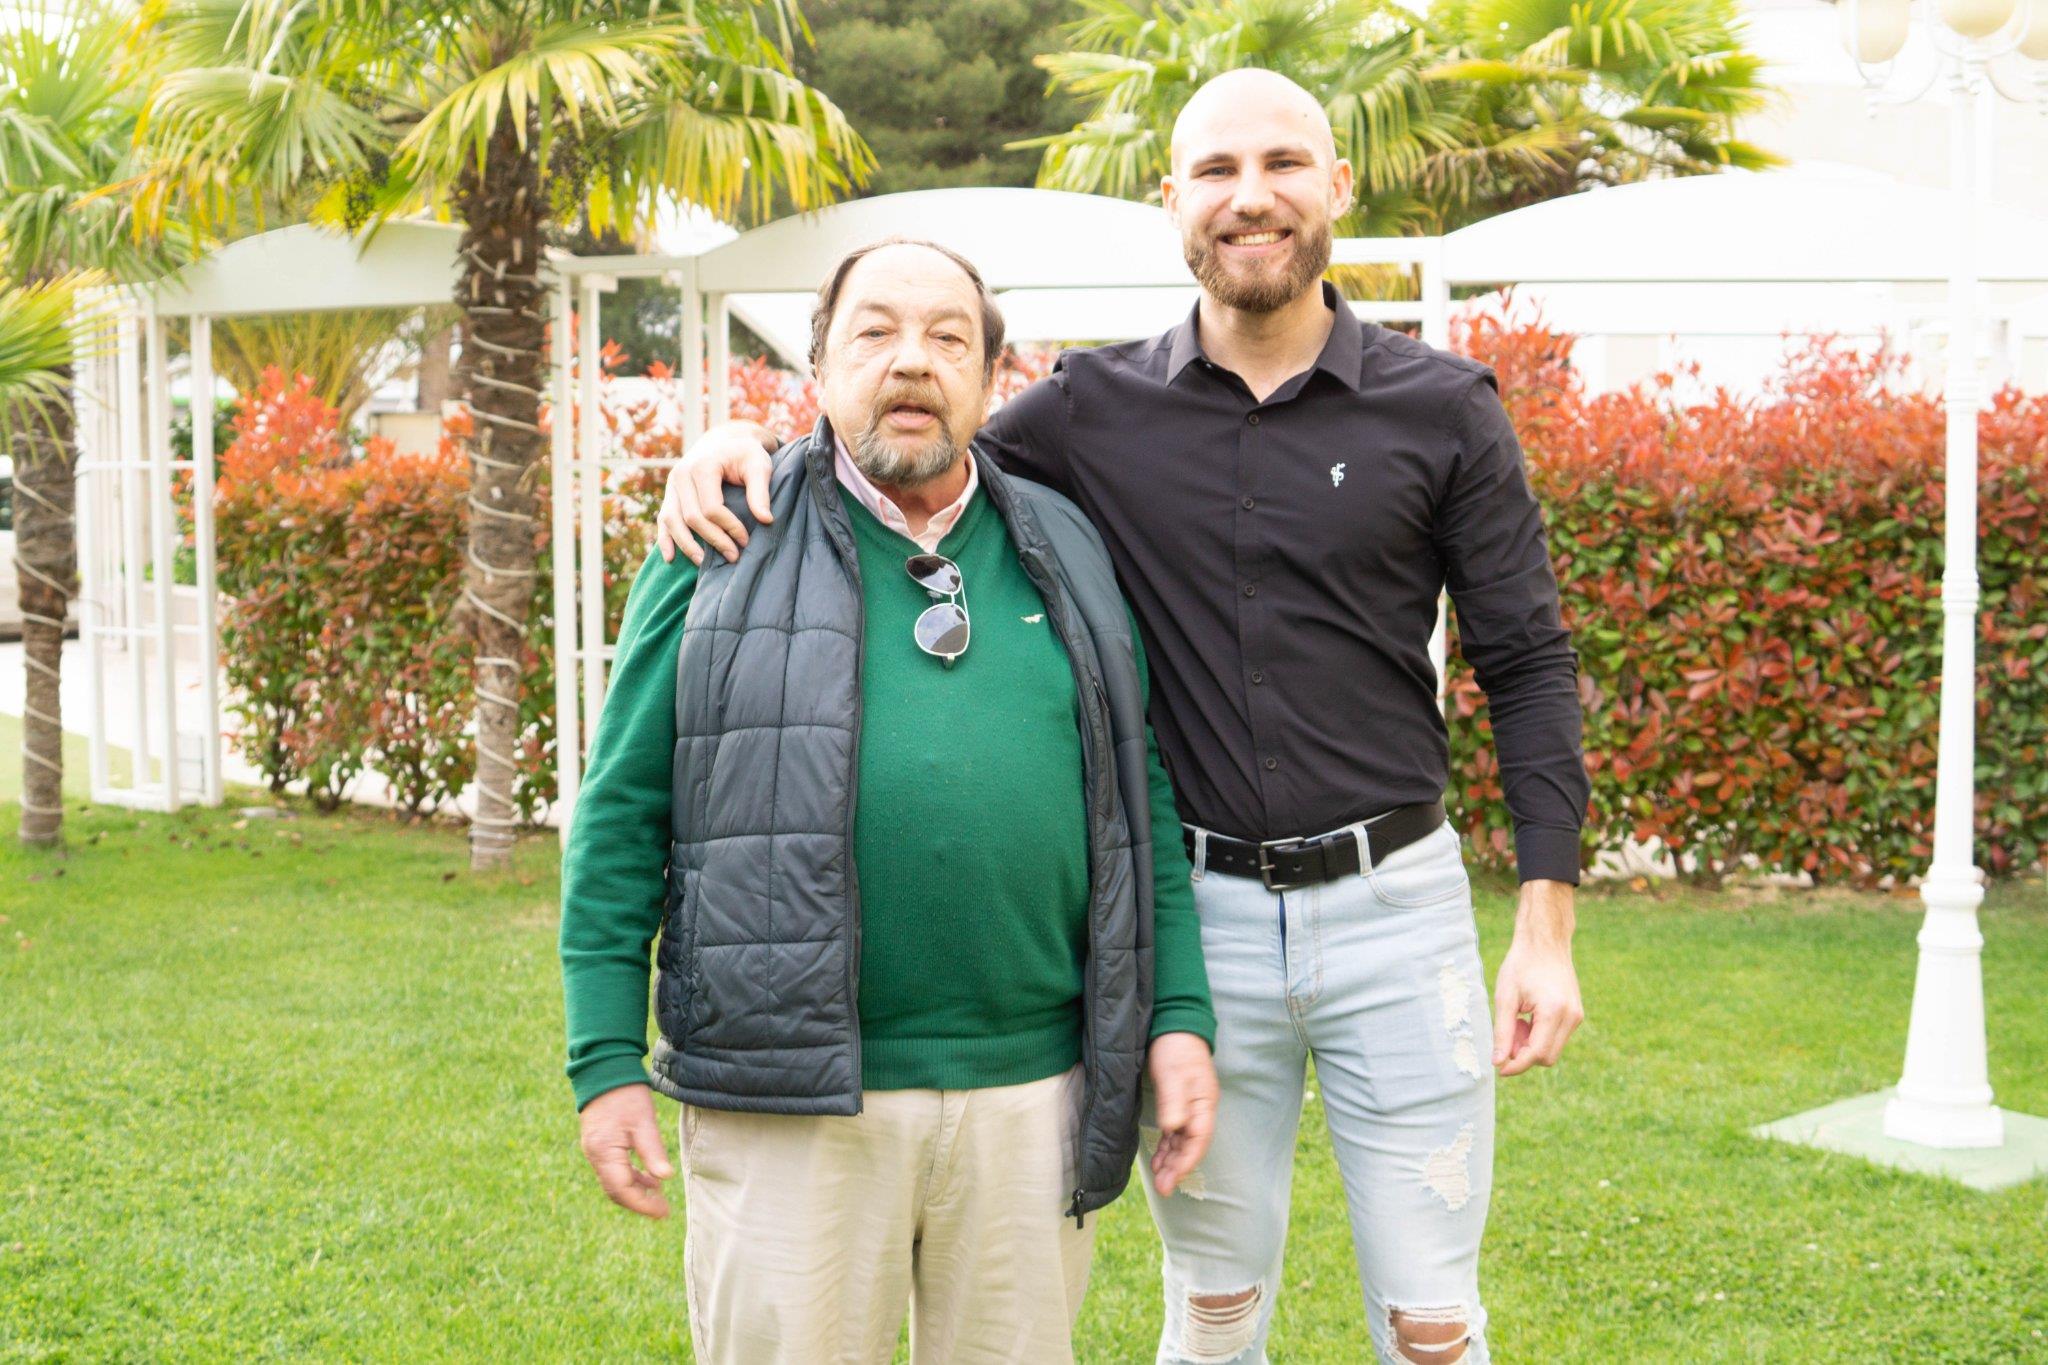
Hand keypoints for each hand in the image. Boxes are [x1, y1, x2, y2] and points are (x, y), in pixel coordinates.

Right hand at [577, 1083, 675, 1218]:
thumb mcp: (643, 1121)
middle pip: (616, 1191)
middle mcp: (596, 1155)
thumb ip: (652, 1150)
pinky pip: (613, 1169)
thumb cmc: (625, 1094)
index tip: (663, 1212)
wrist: (604, 1070)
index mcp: (605, 1152)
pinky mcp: (599, 1144)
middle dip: (639, 1203)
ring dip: (635, 1191)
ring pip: (614, 1182)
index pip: (623, 1190)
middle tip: (662, 1211)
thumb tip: (664, 1177)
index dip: (643, 1204)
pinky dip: (630, 1177)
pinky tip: (649, 1177)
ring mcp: (595, 1150)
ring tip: (658, 1197)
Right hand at [656, 421, 780, 565]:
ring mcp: (672, 485)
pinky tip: (670, 558)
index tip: (745, 540)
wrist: (725, 441)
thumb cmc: (744, 454)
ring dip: (686, 545)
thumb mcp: (758, 465)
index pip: (712, 507)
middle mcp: (681, 474)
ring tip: (702, 563)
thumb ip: (761, 491)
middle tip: (734, 556)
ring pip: (672, 521)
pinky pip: (663, 519)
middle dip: (713, 539)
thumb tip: (766, 520)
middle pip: (692, 517)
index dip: (729, 527)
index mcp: (702, 466)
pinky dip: (665, 539)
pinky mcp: (670, 493)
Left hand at [1147, 1031, 1217, 1195]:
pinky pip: (1173, 1132)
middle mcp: (1199, 1109)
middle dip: (1178, 1168)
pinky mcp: (1176, 1103)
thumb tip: (1173, 1128)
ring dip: (1172, 1160)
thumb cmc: (1175, 1047)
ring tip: (1160, 1180)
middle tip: (1164, 1188)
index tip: (1172, 1179)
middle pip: (1191, 1145)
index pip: (1199, 1140)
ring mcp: (1189, 1107)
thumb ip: (1174, 1101)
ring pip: (1181, 1141)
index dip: (1187, 1161)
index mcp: (1204, 1103)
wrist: (1173, 1025)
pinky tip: (1158, 1160)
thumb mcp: (1173, 1074)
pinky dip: (1166, 1147)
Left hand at [1492, 879, 1583, 1076]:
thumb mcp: (1505, 997)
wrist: (1545, 941)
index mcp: (1554, 1012)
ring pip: (1552, 1049)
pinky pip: (1556, 1037)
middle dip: (1523, 1053)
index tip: (1498, 1068)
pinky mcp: (1576, 1014)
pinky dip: (1539, 1035)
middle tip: (1506, 1031)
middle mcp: (1571, 1017)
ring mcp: (1576, 1016)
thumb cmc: (1521, 964)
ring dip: (1530, 1043)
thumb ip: (1502, 1032)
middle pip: (1546, 1057)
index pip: (1537, 1054)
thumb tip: (1498, 1062)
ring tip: (1516, 1018)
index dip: (1516, 1065)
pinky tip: (1526, 1016)